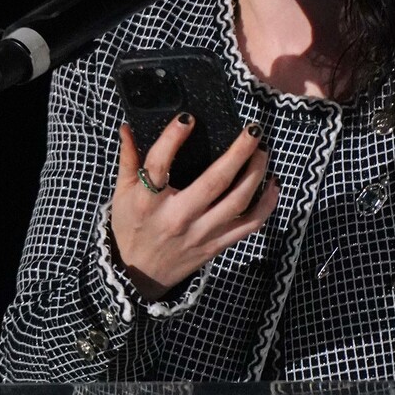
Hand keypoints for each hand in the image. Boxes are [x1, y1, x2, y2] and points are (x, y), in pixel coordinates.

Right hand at [109, 115, 278, 301]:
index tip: (188, 118)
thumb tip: (128, 126)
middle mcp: (178, 217)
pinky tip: (273, 183)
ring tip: (262, 150)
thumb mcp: (121, 195)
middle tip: (252, 130)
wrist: (140, 276)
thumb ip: (128, 159)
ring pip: (237, 202)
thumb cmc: (131, 227)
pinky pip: (249, 225)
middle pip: (214, 182)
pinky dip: (267, 205)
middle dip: (238, 153)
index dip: (172, 139)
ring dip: (256, 173)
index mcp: (148, 202)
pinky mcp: (216, 244)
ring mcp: (201, 233)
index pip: (159, 166)